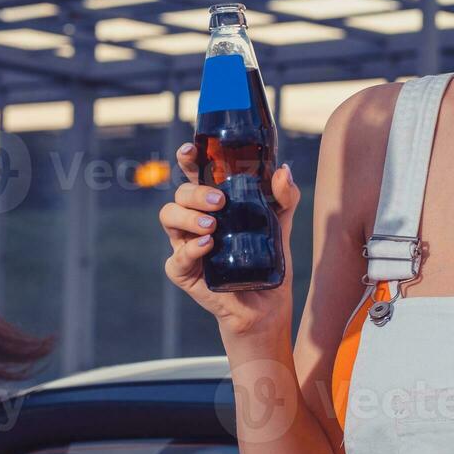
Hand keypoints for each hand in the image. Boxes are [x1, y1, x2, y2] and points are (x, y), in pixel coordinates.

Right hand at [159, 142, 302, 337]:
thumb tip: (282, 170)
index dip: (187, 159)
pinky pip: (176, 256)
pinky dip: (192, 248)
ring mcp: (185, 244)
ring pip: (168, 216)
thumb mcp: (282, 222)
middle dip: (195, 192)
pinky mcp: (183, 271)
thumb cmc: (269, 257)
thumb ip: (285, 196)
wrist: (268, 303)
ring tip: (212, 225)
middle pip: (179, 193)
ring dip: (187, 216)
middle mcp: (194, 219)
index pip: (193, 174)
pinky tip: (208, 245)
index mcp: (212, 202)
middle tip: (219, 202)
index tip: (191, 150)